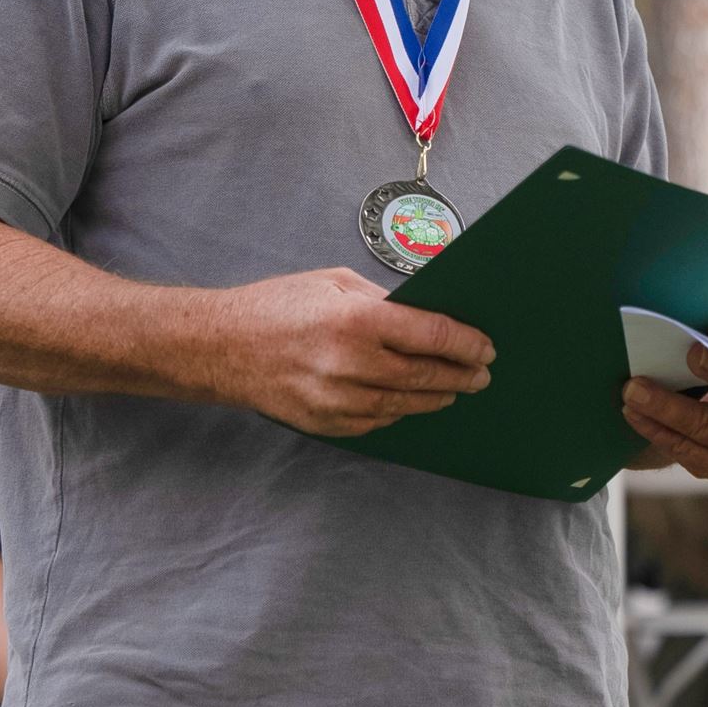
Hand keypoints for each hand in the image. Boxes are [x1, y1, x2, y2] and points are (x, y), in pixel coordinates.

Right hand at [214, 266, 492, 438]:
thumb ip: (382, 302)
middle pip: (426, 375)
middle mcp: (351, 363)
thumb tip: (424, 316)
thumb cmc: (277, 307)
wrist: (222, 347)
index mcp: (356, 319)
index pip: (433, 335)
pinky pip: (378, 420)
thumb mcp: (334, 284)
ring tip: (454, 390)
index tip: (485, 347)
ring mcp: (338, 399)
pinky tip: (411, 401)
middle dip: (461, 375)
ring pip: (406, 403)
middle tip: (481, 374)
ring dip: (436, 397)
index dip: (467, 343)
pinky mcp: (327, 423)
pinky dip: (400, 410)